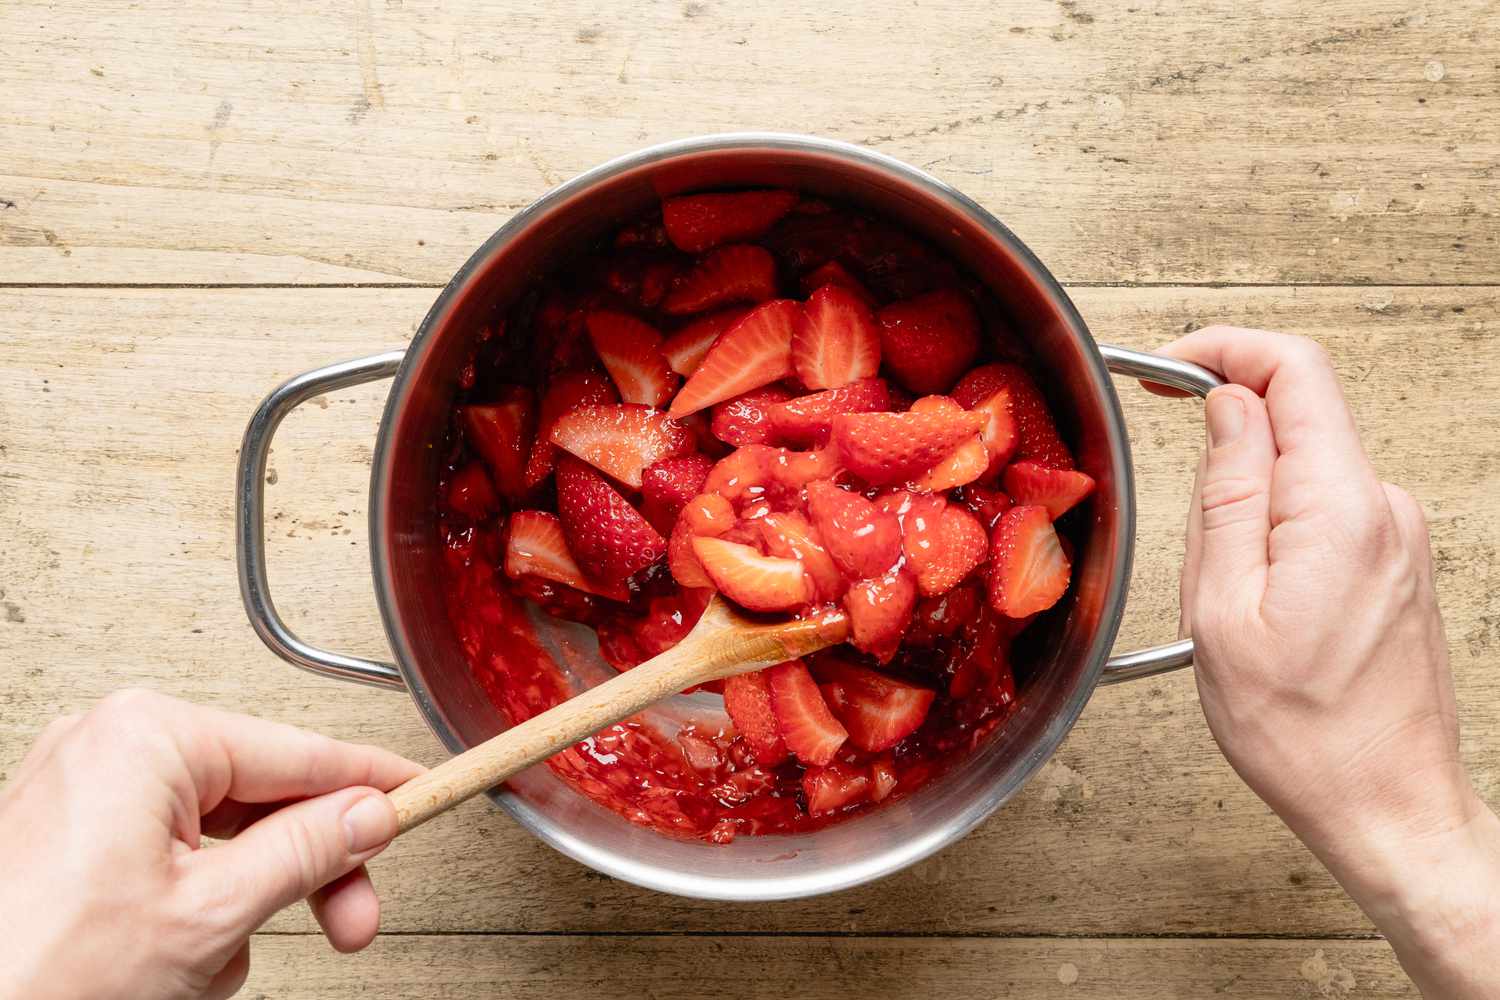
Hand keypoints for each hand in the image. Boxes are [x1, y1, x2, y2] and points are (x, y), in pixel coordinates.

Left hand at [0, 689, 423, 999]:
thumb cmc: (36, 976)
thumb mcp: (210, 914)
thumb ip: (306, 852)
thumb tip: (366, 813)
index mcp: (146, 737)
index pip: (300, 752)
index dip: (372, 781)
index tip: (421, 790)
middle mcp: (110, 744)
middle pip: (262, 796)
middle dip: (306, 870)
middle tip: (353, 918)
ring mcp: (84, 787)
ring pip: (219, 833)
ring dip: (240, 903)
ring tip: (217, 961)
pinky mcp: (69, 832)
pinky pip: (170, 853)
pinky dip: (192, 906)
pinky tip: (177, 960)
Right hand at [1154, 326, 1498, 996]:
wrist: (1388, 806)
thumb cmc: (1305, 733)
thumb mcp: (1222, 613)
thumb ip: (1226, 495)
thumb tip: (1227, 408)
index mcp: (1340, 510)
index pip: (1295, 369)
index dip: (1223, 348)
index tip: (1168, 367)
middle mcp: (1384, 509)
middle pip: (1300, 411)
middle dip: (1225, 433)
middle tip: (1177, 499)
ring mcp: (1398, 535)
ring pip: (1307, 464)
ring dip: (1248, 492)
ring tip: (1221, 584)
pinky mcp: (1395, 562)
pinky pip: (1325, 507)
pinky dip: (1276, 523)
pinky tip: (1256, 596)